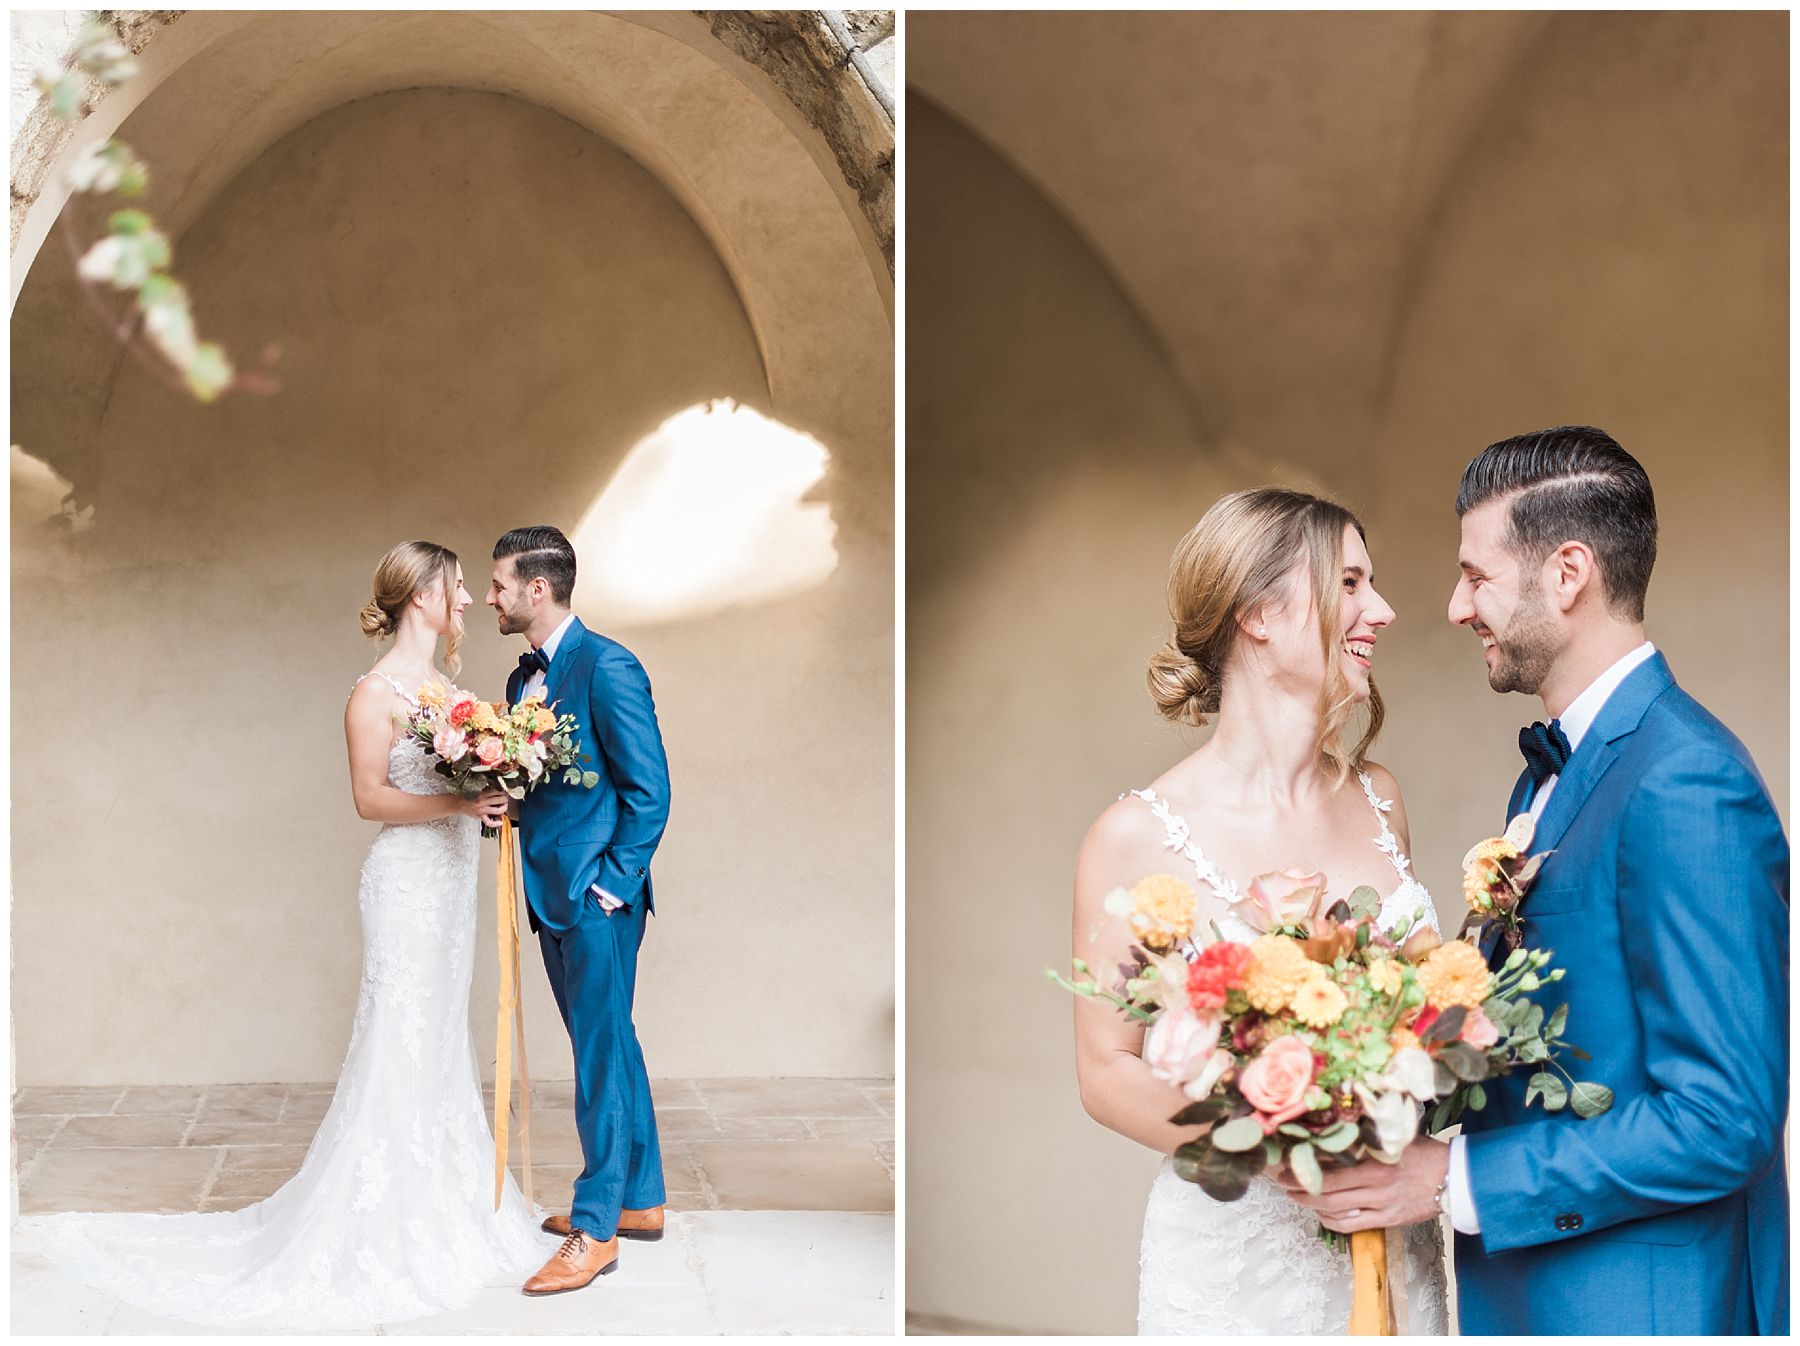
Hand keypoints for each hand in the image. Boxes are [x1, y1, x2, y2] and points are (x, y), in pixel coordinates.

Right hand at [460, 788, 509, 826]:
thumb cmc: (468, 797)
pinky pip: (489, 822)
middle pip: (499, 800)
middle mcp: (482, 802)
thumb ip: (488, 791)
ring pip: (497, 810)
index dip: (502, 792)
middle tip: (505, 799)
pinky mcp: (480, 817)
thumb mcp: (478, 791)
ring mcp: (481, 810)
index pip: (496, 792)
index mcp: (482, 794)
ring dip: (504, 808)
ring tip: (504, 806)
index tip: (504, 792)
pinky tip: (500, 822)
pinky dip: (495, 823)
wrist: (459, 804)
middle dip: (505, 799)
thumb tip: (498, 791)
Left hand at [1272, 1137, 1448, 1232]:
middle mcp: (1376, 1187)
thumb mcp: (1394, 1138)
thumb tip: (1334, 1127)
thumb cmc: (1424, 1152)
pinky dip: (1332, 1221)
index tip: (1284, 1164)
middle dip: (1299, 1189)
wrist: (1456, 1178)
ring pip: (1337, 1211)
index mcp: (1376, 1163)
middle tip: (1281, 1182)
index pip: (1330, 1170)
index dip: (1303, 1170)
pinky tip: (1322, 1213)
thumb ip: (1365, 1136)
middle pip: (1327, 1193)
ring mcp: (1382, 1206)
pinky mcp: (1388, 1220)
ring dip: (1311, 1205)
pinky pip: (1353, 1226)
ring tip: (1296, 1197)